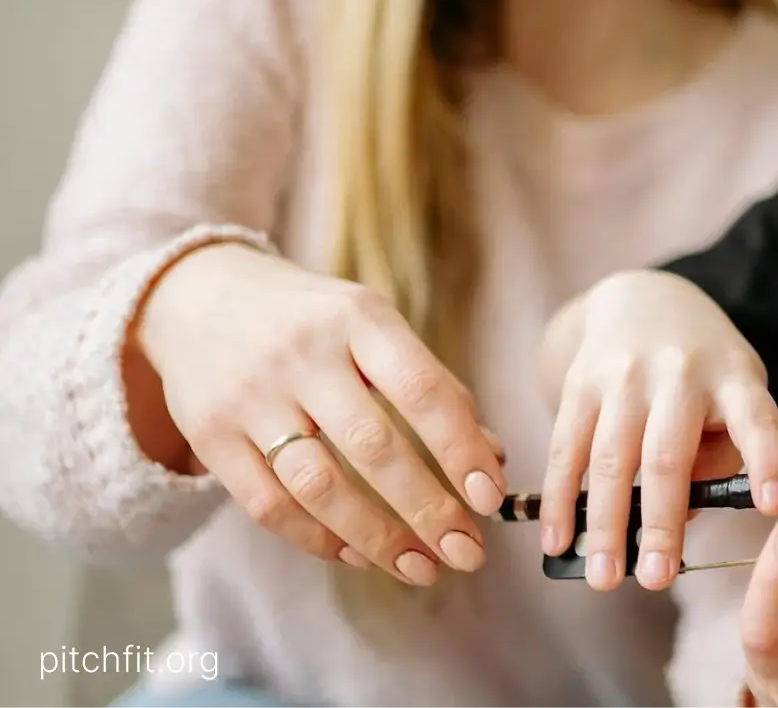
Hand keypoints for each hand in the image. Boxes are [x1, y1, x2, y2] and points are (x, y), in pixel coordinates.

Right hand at [134, 241, 506, 582]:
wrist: (198, 296)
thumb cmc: (314, 321)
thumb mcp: (374, 329)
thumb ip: (432, 389)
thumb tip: (492, 462)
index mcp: (358, 319)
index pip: (423, 390)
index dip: (461, 449)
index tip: (491, 498)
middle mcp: (302, 355)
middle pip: (372, 447)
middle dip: (428, 510)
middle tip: (468, 552)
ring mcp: (250, 397)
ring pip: (318, 486)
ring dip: (377, 537)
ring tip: (422, 568)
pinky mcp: (210, 436)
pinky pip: (269, 505)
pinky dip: (319, 539)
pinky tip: (359, 555)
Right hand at [539, 269, 777, 590]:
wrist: (642, 298)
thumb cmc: (702, 373)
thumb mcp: (734, 394)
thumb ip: (720, 456)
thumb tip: (683, 522)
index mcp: (733, 379)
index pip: (757, 420)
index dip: (768, 462)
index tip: (774, 508)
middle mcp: (680, 373)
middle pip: (668, 454)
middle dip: (661, 522)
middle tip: (657, 580)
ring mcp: (625, 376)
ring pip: (611, 458)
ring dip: (604, 524)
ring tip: (606, 577)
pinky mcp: (581, 384)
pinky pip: (567, 449)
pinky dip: (561, 501)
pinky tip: (559, 543)